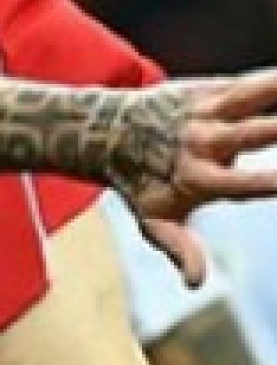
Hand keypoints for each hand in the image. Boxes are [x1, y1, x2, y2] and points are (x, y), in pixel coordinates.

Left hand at [109, 69, 276, 285]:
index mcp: (197, 176)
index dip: (271, 182)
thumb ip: (177, 248)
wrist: (105, 129)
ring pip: (252, 94)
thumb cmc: (139, 182)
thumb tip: (194, 283)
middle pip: (254, 133)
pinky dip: (273, 81)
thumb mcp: (153, 220)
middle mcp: (202, 139)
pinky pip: (248, 83)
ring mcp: (204, 110)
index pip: (243, 184)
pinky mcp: (206, 89)